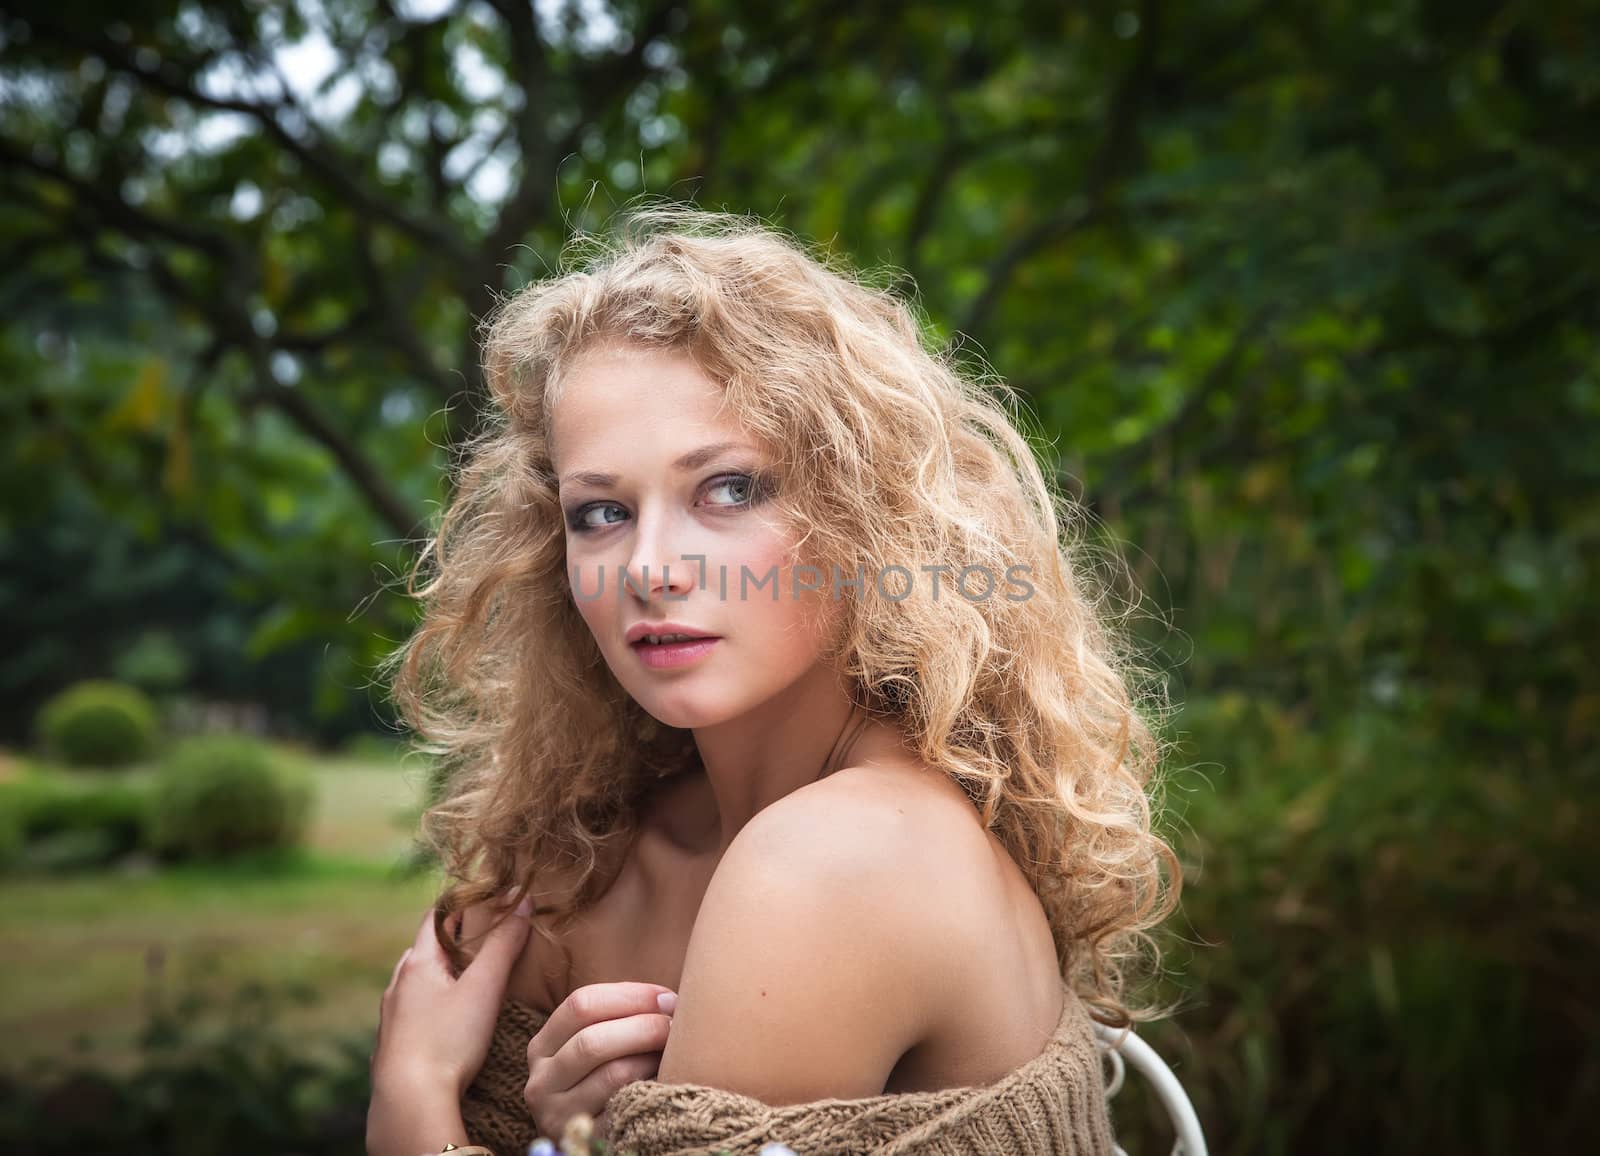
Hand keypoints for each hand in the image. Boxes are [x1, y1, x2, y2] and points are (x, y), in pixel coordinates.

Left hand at [371, 896, 532, 1102]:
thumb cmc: (448, 1041)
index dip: (460, 905)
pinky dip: (432, 1007)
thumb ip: (504, 944)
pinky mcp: (393, 1045)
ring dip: (441, 977)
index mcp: (417, 964)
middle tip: (483, 940)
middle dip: (453, 942)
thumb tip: (522, 901)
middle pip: (425, 950)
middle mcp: (397, 985)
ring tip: (468, 982)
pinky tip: (447, 1023)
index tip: (485, 899)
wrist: (410, 1101)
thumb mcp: (484, 988)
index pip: (436, 917)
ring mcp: (391, 1017)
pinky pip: (413, 1014)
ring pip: (417, 984)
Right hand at [524, 981, 676, 1139]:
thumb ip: (618, 1016)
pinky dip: (652, 1087)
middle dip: (645, 1026)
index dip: (629, 996)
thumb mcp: (593, 1043)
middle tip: (677, 1024)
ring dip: (651, 1057)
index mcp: (542, 1047)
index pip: (581, 1005)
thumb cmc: (602, 1075)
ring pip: (613, 1075)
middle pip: (593, 1041)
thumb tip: (668, 1000)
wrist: (587, 1137)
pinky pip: (627, 1107)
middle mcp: (542, 1082)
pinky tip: (666, 1079)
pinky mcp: (587, 1140)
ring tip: (675, 1052)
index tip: (666, 998)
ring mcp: (559, 1115)